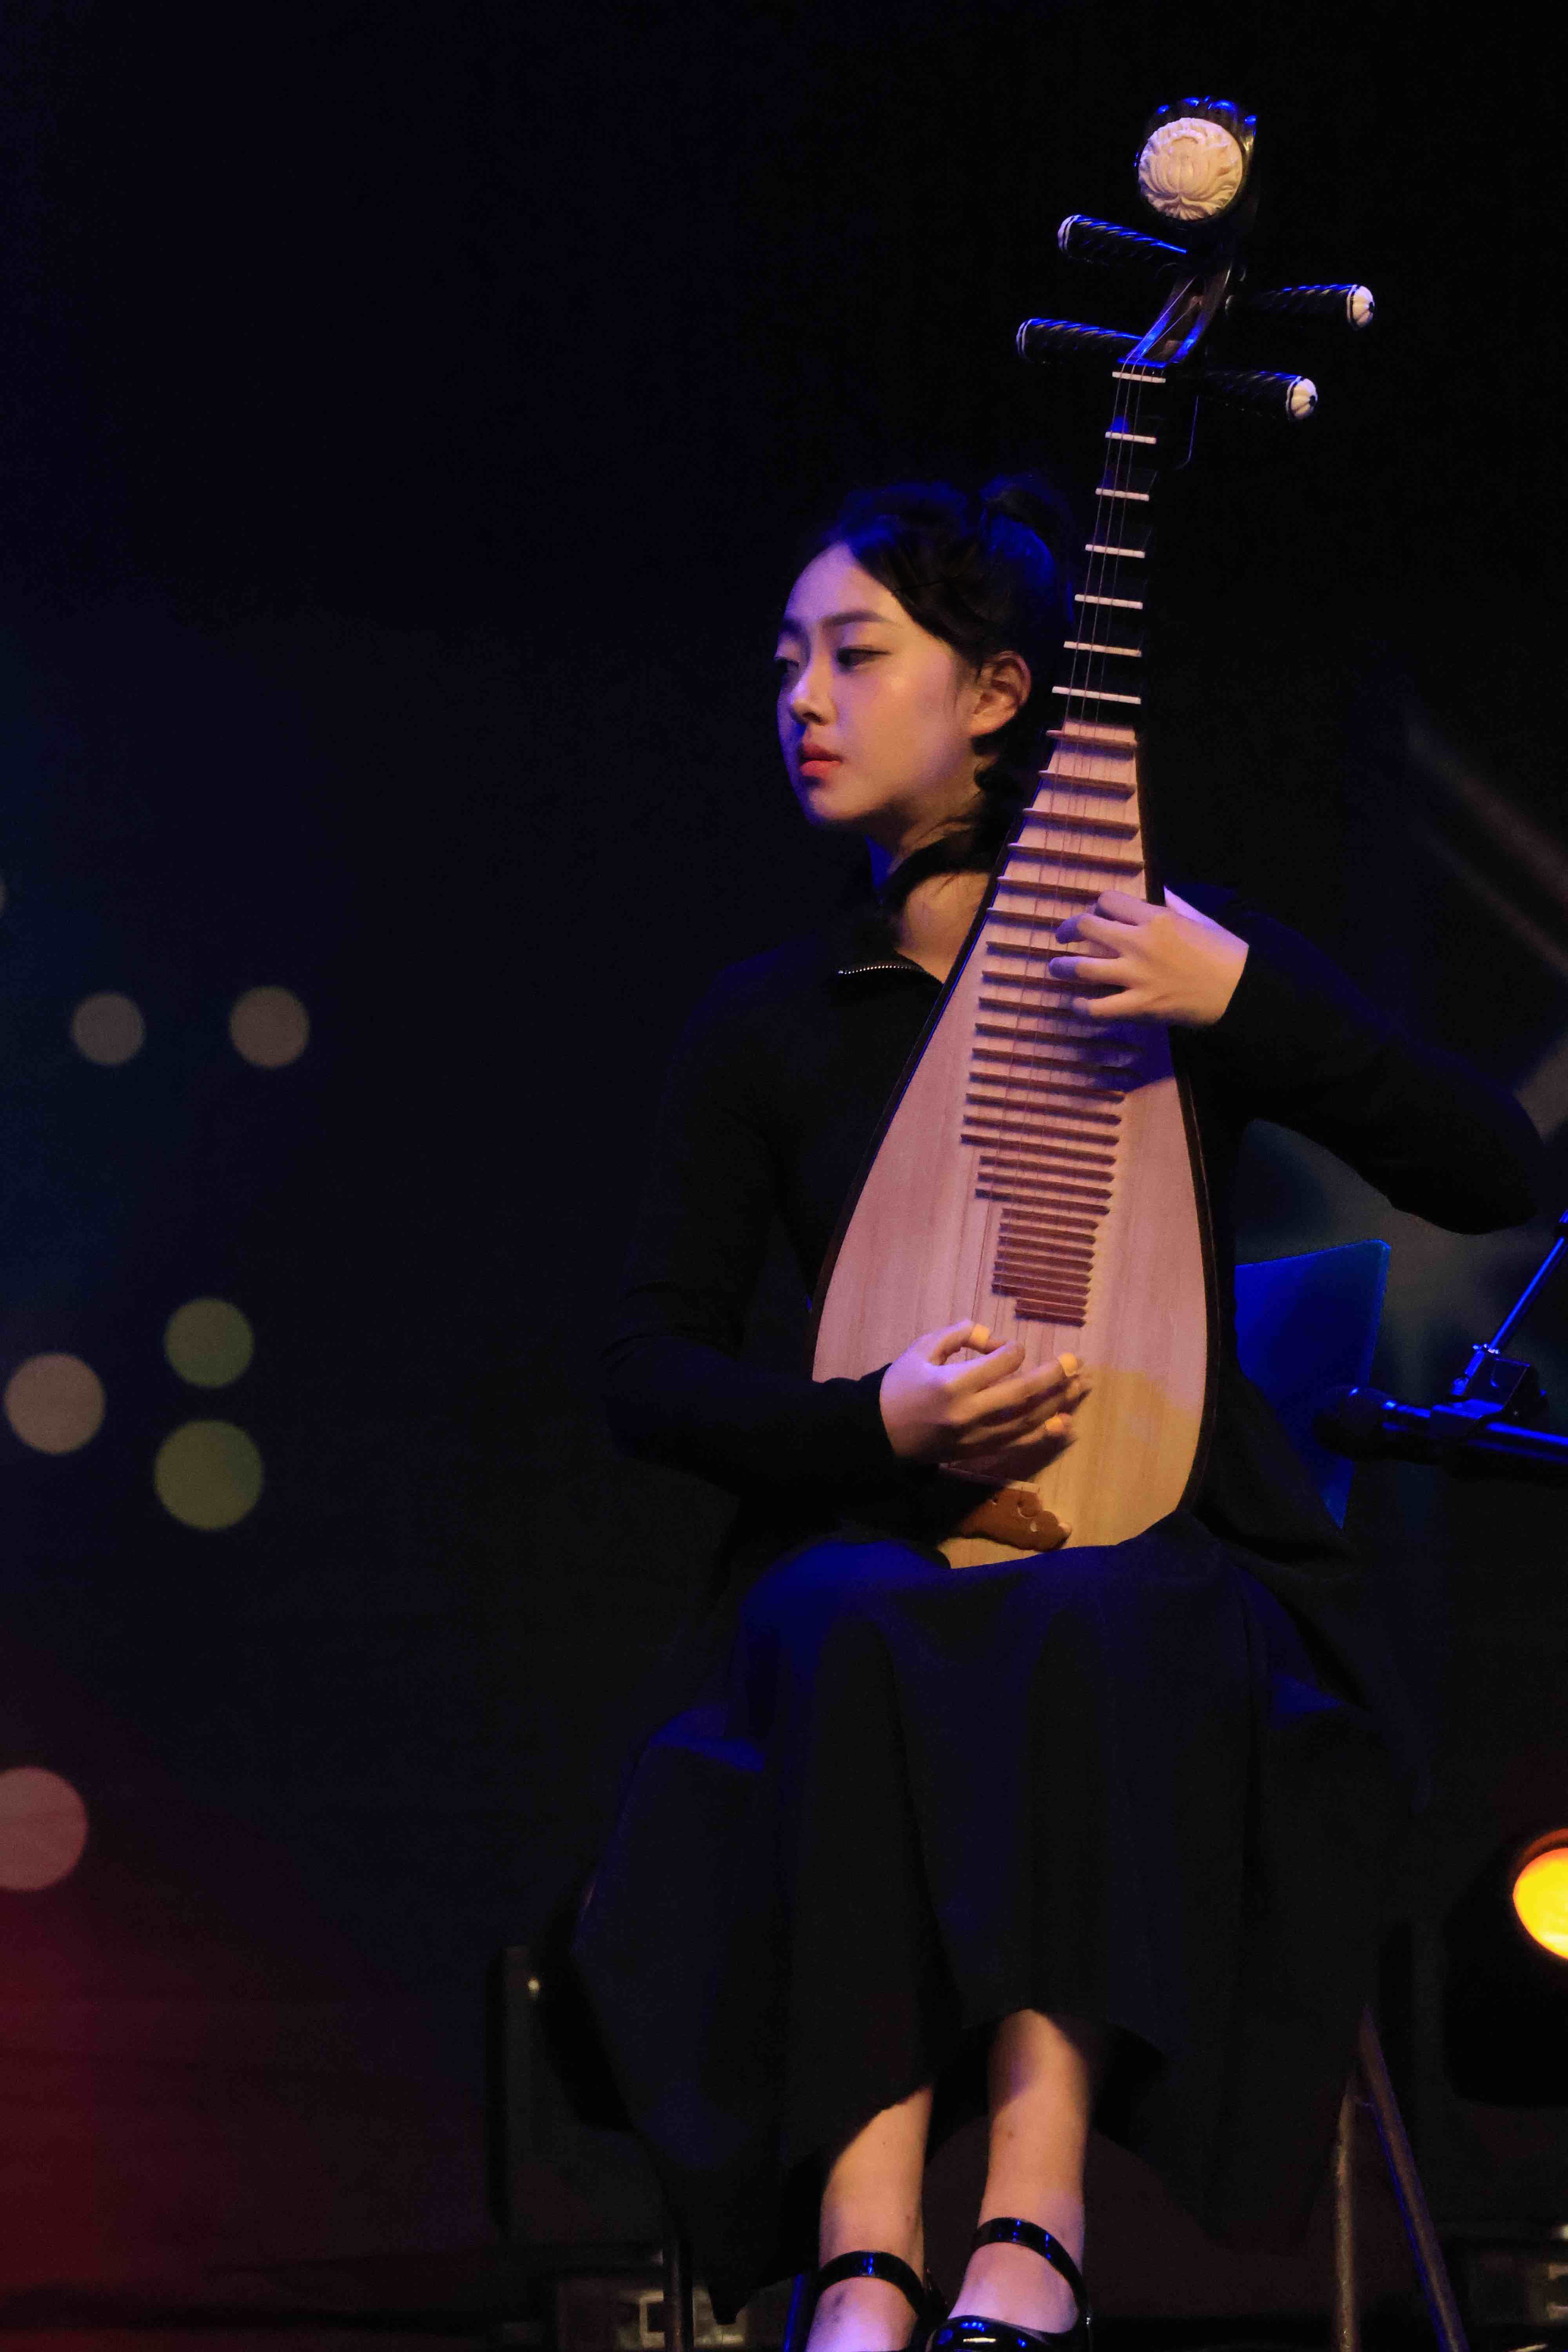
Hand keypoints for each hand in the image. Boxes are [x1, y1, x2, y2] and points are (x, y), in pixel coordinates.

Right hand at [880, 1321, 1090, 1479]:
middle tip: (1077, 1363)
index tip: (1014, 1347)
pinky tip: (1065, 1423)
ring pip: (1027, 1420)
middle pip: (1022, 1393)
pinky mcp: (979, 1451)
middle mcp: (969, 1412)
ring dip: (1057, 1403)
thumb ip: (957, 1336)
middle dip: (1054, 1377)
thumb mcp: (921, 1349)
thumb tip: (993, 1336)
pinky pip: (1018, 1442)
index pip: (1000, 1363)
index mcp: (952, 1384)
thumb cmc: (900, 1386)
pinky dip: (1044, 1433)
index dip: (1014, 1350)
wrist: (881, 1433)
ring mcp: (976, 1436)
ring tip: (1081, 1387)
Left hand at [1047, 887, 1247, 1026]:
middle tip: (1063, 937)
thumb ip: (1166, 909)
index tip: (1095, 915)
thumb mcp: (1195, 918)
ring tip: (1056, 968)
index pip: (1107, 900)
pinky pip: (1098, 1008)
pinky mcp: (1140, 1007)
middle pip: (1086, 927)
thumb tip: (1147, 900)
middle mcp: (1139, 943)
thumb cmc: (1222, 951)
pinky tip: (1077, 1004)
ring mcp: (1137, 977)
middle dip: (1068, 930)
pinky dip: (1082, 1007)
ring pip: (1082, 968)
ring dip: (1062, 967)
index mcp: (1155, 917)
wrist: (1239, 989)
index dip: (1096, 906)